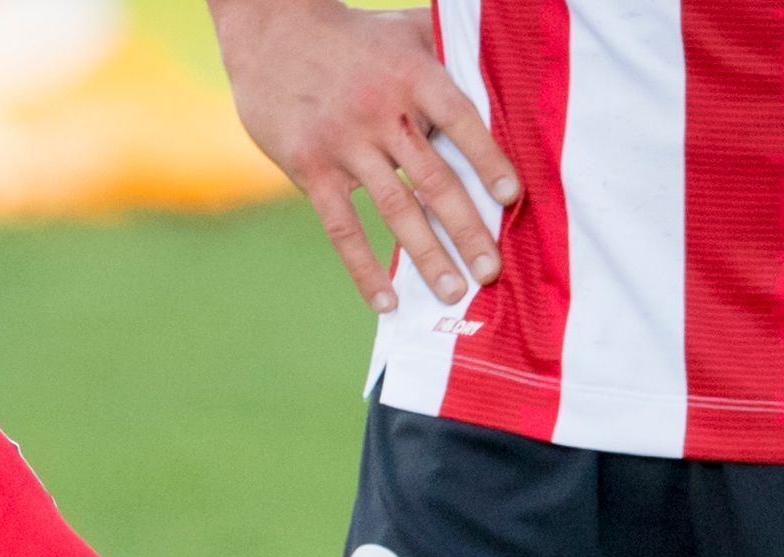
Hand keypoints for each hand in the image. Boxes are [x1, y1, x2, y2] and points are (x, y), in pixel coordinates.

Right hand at [211, 0, 517, 310]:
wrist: (271, 30)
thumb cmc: (352, 36)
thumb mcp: (404, 29)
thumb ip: (449, 51)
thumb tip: (502, 71)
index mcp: (412, 75)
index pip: (460, 119)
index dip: (488, 159)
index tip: (512, 199)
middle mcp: (382, 110)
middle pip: (434, 178)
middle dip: (467, 229)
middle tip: (491, 272)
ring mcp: (344, 142)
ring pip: (395, 208)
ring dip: (427, 256)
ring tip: (453, 291)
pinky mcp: (310, 167)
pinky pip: (342, 227)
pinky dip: (364, 268)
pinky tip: (387, 302)